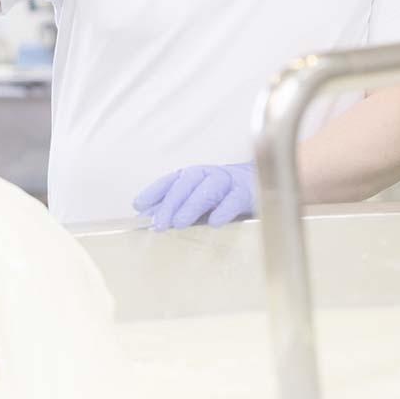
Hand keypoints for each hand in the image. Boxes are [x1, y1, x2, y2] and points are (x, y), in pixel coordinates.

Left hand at [133, 162, 255, 229]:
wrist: (260, 184)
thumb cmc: (221, 195)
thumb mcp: (195, 199)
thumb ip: (171, 207)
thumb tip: (144, 217)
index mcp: (191, 176)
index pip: (169, 181)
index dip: (153, 191)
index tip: (138, 205)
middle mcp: (206, 175)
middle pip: (185, 184)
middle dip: (170, 204)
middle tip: (159, 224)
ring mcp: (226, 182)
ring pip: (207, 189)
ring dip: (191, 206)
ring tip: (179, 223)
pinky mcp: (245, 193)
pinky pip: (233, 200)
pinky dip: (223, 210)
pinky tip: (214, 222)